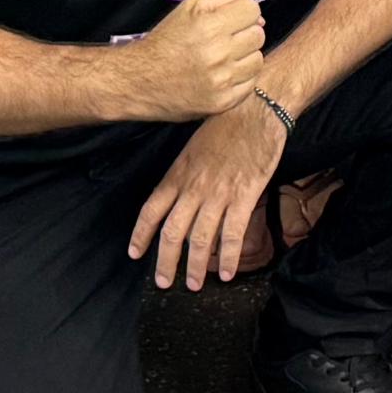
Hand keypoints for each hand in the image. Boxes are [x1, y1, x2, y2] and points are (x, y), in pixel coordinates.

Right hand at [120, 0, 267, 120]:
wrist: (140, 80)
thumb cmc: (167, 39)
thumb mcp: (190, 5)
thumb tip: (257, 13)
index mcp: (209, 25)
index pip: (253, 11)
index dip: (243, 13)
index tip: (232, 20)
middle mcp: (218, 53)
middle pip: (258, 35)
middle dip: (244, 34)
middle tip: (226, 40)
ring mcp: (222, 80)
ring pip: (258, 60)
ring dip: (245, 57)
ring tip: (224, 59)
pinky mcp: (222, 102)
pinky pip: (251, 83)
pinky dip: (241, 78)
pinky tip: (223, 75)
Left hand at [130, 89, 290, 290]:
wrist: (256, 106)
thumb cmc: (226, 121)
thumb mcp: (194, 145)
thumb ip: (185, 173)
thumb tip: (180, 196)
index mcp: (178, 173)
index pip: (151, 210)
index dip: (141, 235)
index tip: (135, 253)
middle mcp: (193, 187)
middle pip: (172, 232)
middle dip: (165, 262)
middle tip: (163, 282)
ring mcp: (219, 193)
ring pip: (200, 238)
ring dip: (195, 266)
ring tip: (194, 285)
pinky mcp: (244, 195)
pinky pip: (232, 233)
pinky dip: (227, 256)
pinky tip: (227, 273)